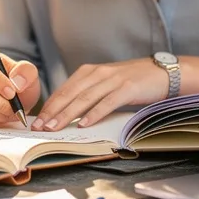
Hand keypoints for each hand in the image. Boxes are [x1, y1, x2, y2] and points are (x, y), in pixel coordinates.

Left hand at [33, 58, 167, 130]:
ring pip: (85, 98)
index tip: (37, 121)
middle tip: (39, 127)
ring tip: (55, 127)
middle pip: (70, 94)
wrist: (162, 72)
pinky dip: (94, 114)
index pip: (64, 90)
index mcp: (89, 71)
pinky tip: (84, 124)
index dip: (49, 105)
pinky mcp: (128, 87)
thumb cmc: (132, 81)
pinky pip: (107, 102)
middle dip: (53, 111)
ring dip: (68, 114)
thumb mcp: (106, 84)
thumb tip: (67, 113)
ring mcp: (113, 80)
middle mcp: (98, 73)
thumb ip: (88, 94)